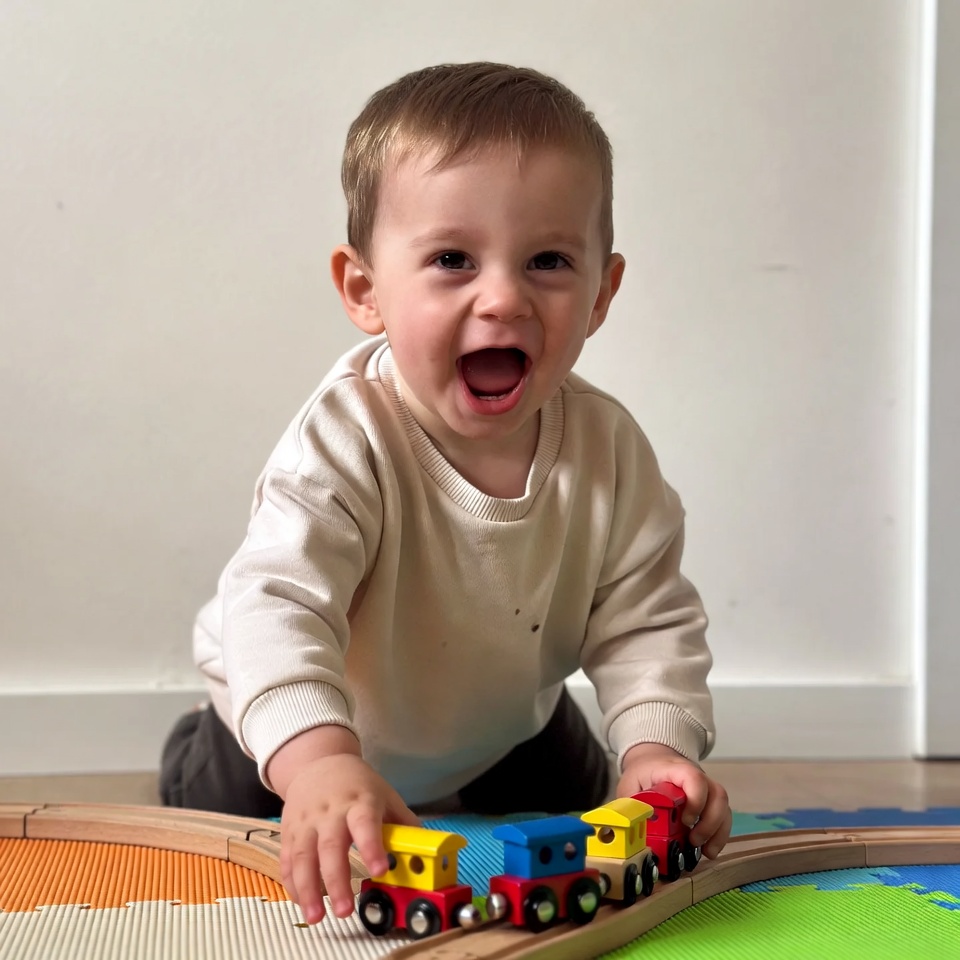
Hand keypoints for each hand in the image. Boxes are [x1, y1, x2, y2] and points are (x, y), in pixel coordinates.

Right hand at [269, 728, 419, 924]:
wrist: (319, 763)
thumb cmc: (358, 784)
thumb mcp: (385, 795)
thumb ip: (403, 823)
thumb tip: (427, 849)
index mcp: (359, 801)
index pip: (365, 823)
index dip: (371, 846)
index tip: (379, 869)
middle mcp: (331, 812)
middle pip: (331, 846)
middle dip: (336, 880)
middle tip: (344, 910)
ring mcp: (307, 821)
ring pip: (303, 855)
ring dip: (308, 888)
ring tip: (315, 916)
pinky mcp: (290, 830)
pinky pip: (288, 858)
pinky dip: (292, 882)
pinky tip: (301, 901)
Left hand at [616, 742, 730, 859]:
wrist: (652, 762)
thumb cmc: (642, 774)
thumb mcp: (630, 786)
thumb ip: (632, 805)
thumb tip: (634, 828)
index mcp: (674, 769)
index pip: (694, 778)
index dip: (695, 800)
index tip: (685, 821)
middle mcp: (696, 777)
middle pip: (717, 794)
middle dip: (710, 822)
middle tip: (694, 840)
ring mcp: (706, 789)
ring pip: (724, 807)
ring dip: (718, 832)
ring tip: (706, 851)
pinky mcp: (709, 802)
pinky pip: (723, 817)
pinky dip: (719, 835)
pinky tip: (709, 850)